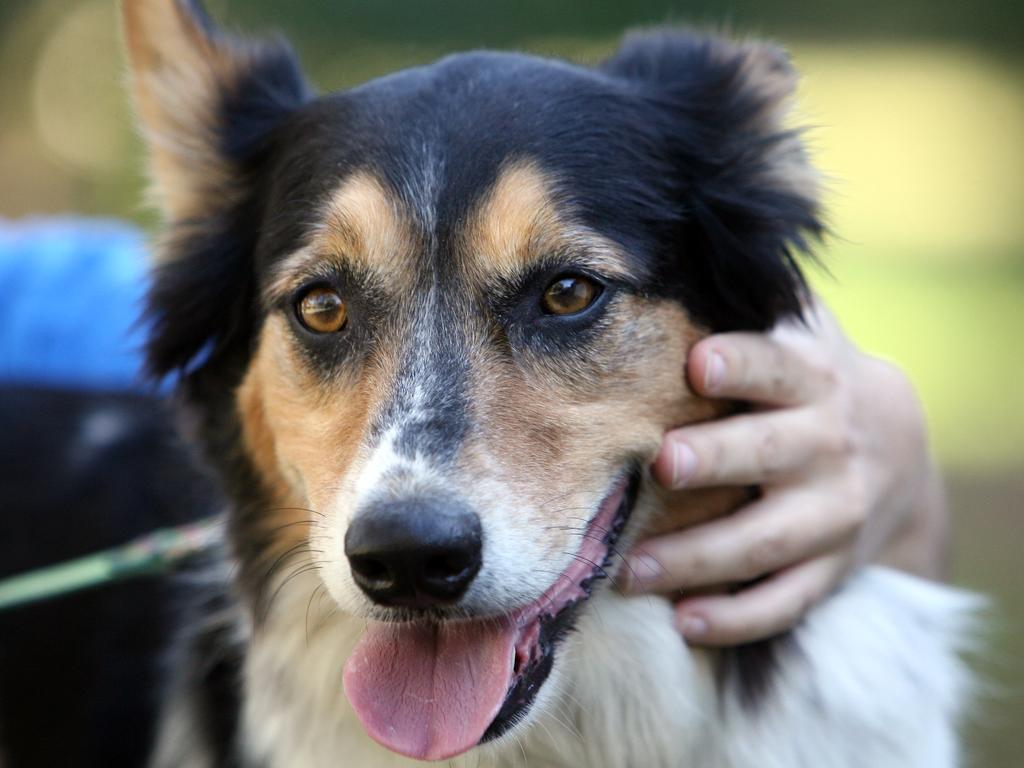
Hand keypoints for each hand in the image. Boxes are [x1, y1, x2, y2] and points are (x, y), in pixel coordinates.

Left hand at [622, 299, 948, 644]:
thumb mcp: (799, 329)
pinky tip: (685, 621)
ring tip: (633, 570)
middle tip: (664, 461)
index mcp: (812, 379)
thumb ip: (752, 296)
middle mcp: (827, 445)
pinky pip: (785, 600)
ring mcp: (832, 513)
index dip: (743, 363)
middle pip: (772, 453)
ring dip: (700, 557)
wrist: (897, 446)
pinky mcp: (829, 567)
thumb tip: (689, 229)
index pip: (778, 367)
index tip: (698, 361)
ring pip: (768, 540)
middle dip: (720, 458)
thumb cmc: (809, 380)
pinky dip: (737, 618)